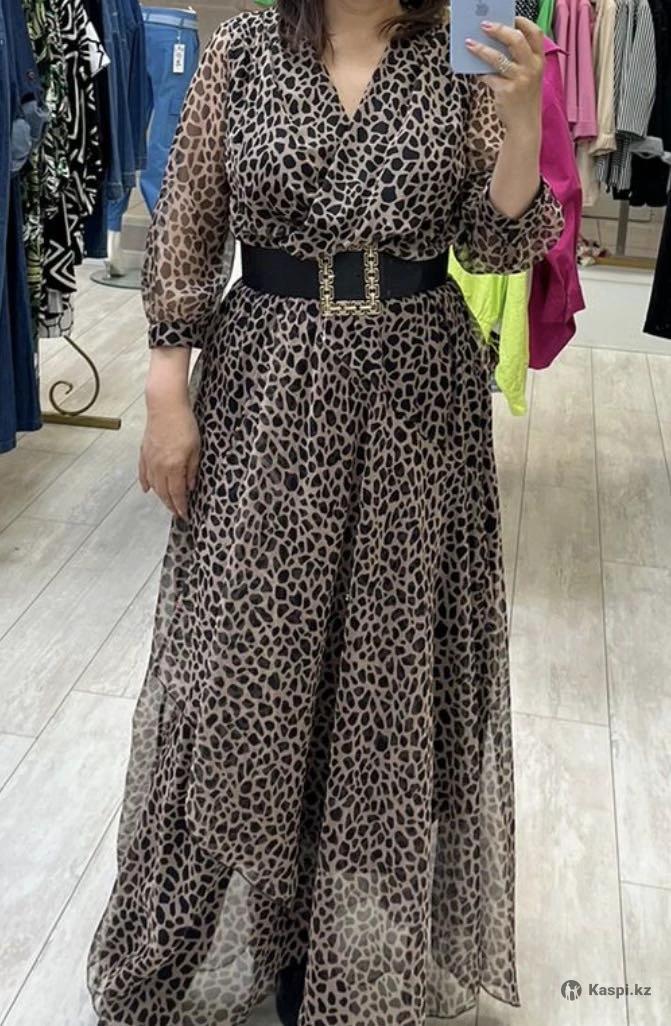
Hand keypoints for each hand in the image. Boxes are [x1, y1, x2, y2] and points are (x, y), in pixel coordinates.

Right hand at [139, 396, 200, 519]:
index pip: (176, 493)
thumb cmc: (184, 423)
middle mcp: (159, 466)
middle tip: (177, 513)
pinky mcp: (144, 451)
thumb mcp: (196, 448)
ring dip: (160, 496)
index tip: (185, 515)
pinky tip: (147, 489)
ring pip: (153, 484)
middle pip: (163, 492)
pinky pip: (143, 472)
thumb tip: (190, 486)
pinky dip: (145, 482)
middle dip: (170, 505)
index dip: (180, 506)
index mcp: (173, 467)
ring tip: (167, 503)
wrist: (165, 405)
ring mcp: (149, 459)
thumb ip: (192, 469)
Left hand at [466, 18, 543, 135]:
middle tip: (484, 25)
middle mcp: (532, 68)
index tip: (510, 17)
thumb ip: (520, 61)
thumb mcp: (529, 77)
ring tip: (470, 43)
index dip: (523, 22)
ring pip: (498, 58)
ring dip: (481, 49)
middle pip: (516, 40)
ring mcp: (519, 80)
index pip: (535, 34)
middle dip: (499, 30)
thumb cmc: (524, 99)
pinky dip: (480, 73)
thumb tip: (496, 44)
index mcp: (540, 61)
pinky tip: (475, 71)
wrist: (525, 126)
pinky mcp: (506, 91)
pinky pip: (488, 77)